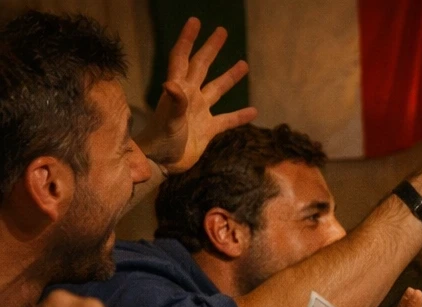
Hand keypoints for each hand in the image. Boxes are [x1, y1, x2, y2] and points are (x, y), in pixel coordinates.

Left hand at [135, 18, 256, 173]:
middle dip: (211, 49)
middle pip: (202, 67)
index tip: (195, 22)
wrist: (164, 163)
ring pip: (217, 90)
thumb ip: (174, 102)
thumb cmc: (162, 140)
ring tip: (243, 64)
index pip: (183, 58)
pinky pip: (228, 120)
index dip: (188, 40)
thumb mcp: (169, 120)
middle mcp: (190, 97)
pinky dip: (240, 116)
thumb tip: (172, 83)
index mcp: (179, 90)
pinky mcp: (209, 129)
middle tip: (222, 31)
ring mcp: (200, 112)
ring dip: (229, 77)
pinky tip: (253, 111)